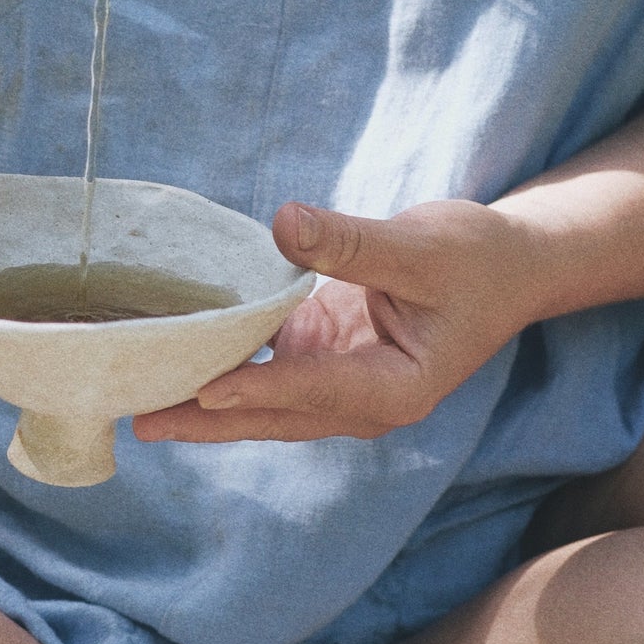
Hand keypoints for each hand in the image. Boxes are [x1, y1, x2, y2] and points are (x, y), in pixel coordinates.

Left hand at [134, 197, 541, 444]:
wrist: (506, 266)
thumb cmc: (476, 259)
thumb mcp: (420, 245)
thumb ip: (351, 242)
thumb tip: (285, 222)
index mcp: (396, 389)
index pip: (316, 390)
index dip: (260, 388)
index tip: (205, 389)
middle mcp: (362, 400)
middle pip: (275, 415)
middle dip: (208, 419)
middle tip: (139, 421)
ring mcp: (338, 381)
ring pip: (263, 400)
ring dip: (204, 403)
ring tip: (137, 404)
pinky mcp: (322, 356)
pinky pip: (265, 366)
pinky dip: (223, 364)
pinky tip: (174, 358)